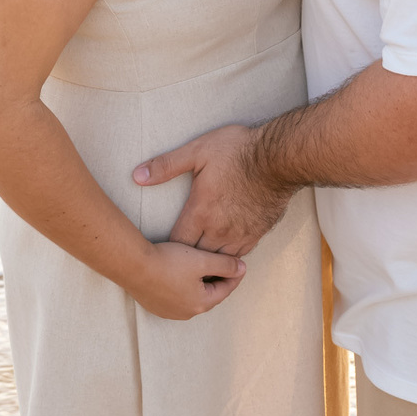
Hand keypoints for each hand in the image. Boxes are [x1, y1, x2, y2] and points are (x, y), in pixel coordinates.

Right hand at [129, 240, 246, 319]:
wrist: (134, 266)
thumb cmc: (169, 262)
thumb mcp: (202, 260)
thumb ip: (224, 265)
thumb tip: (242, 268)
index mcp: (200, 303)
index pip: (225, 290)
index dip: (234, 275)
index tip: (240, 265)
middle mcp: (186, 313)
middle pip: (209, 295)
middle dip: (218, 281)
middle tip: (224, 267)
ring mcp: (169, 312)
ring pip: (192, 298)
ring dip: (200, 286)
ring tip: (202, 270)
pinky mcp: (155, 306)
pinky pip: (176, 298)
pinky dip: (183, 288)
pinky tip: (180, 276)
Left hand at [133, 123, 295, 255]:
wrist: (279, 158)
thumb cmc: (238, 151)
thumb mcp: (198, 151)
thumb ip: (166, 165)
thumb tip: (137, 176)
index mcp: (201, 211)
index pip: (178, 243)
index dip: (167, 249)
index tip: (161, 249)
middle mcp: (219, 229)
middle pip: (197, 257)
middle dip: (186, 259)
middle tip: (176, 260)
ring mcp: (240, 234)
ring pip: (219, 260)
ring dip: (208, 261)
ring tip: (198, 264)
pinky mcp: (257, 233)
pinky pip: (240, 255)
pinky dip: (229, 257)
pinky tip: (223, 253)